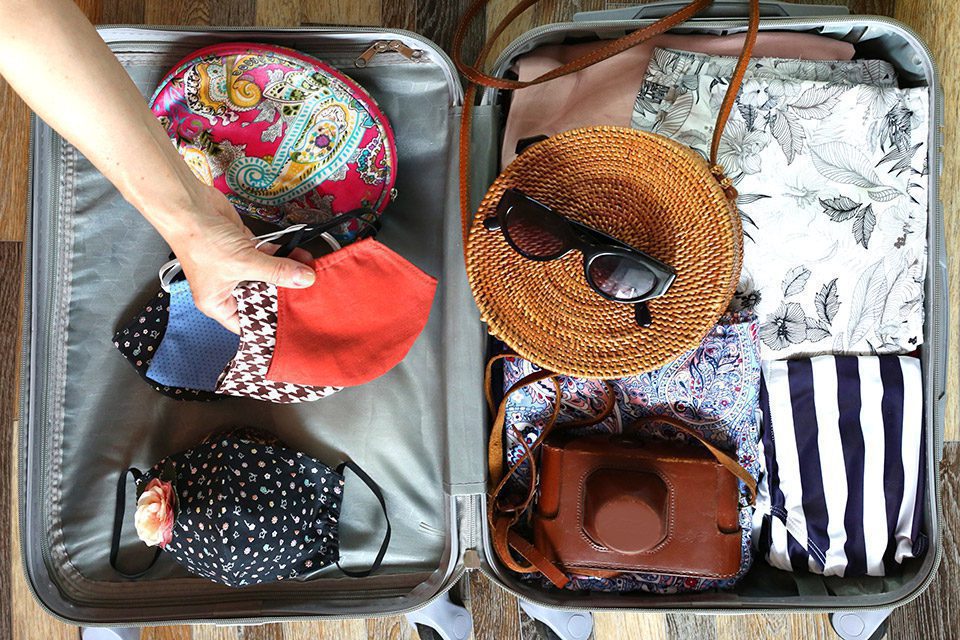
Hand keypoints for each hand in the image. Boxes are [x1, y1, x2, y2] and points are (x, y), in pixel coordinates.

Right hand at [162, 185, 315, 333]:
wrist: (189, 205)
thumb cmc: (199, 240)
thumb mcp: (243, 263)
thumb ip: (276, 271)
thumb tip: (304, 279)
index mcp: (218, 304)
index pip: (249, 323)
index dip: (270, 324)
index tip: (295, 322)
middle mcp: (228, 288)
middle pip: (264, 297)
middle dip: (285, 294)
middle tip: (309, 296)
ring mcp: (238, 267)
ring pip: (270, 275)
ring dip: (289, 272)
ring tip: (312, 273)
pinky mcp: (246, 247)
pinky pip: (270, 256)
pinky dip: (285, 255)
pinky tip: (302, 257)